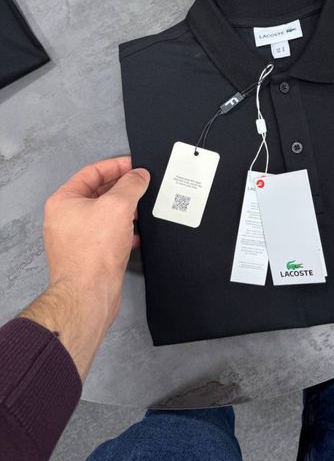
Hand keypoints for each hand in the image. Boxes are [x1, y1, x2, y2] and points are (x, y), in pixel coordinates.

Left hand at [20, 157, 149, 379]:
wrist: (89, 294)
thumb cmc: (92, 254)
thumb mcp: (118, 206)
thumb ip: (131, 185)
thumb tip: (139, 175)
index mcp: (64, 201)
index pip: (92, 172)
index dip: (116, 166)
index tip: (134, 165)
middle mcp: (66, 219)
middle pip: (98, 193)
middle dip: (122, 189)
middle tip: (141, 184)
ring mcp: (76, 238)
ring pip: (105, 215)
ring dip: (125, 210)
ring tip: (142, 208)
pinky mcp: (88, 255)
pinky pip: (108, 236)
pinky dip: (124, 231)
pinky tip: (136, 234)